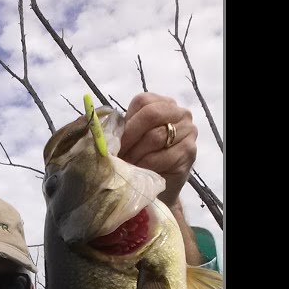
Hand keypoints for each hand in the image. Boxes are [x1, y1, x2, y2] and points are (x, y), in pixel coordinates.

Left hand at [119, 92, 196, 206]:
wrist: (159, 187)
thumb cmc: (141, 159)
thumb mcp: (129, 139)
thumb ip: (119, 128)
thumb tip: (98, 127)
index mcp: (162, 103)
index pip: (143, 101)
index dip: (126, 122)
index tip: (115, 142)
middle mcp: (179, 113)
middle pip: (151, 114)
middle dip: (131, 136)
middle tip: (120, 154)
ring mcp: (188, 131)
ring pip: (156, 137)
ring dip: (136, 154)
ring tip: (127, 165)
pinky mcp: (189, 152)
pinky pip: (163, 156)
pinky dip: (147, 165)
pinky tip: (141, 172)